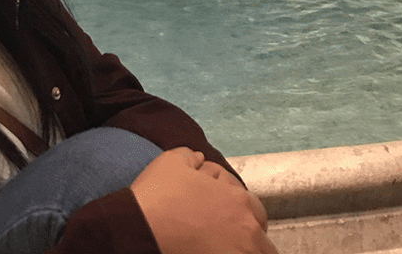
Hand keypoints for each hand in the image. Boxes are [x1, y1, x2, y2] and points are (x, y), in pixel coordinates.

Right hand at [130, 148, 276, 253]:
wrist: (141, 229)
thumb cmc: (158, 195)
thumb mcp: (173, 161)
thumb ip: (192, 156)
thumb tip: (199, 159)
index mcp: (239, 201)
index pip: (255, 210)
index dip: (242, 213)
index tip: (226, 217)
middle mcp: (246, 231)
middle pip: (260, 240)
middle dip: (248, 237)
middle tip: (226, 237)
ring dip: (244, 250)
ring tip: (221, 247)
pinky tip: (209, 253)